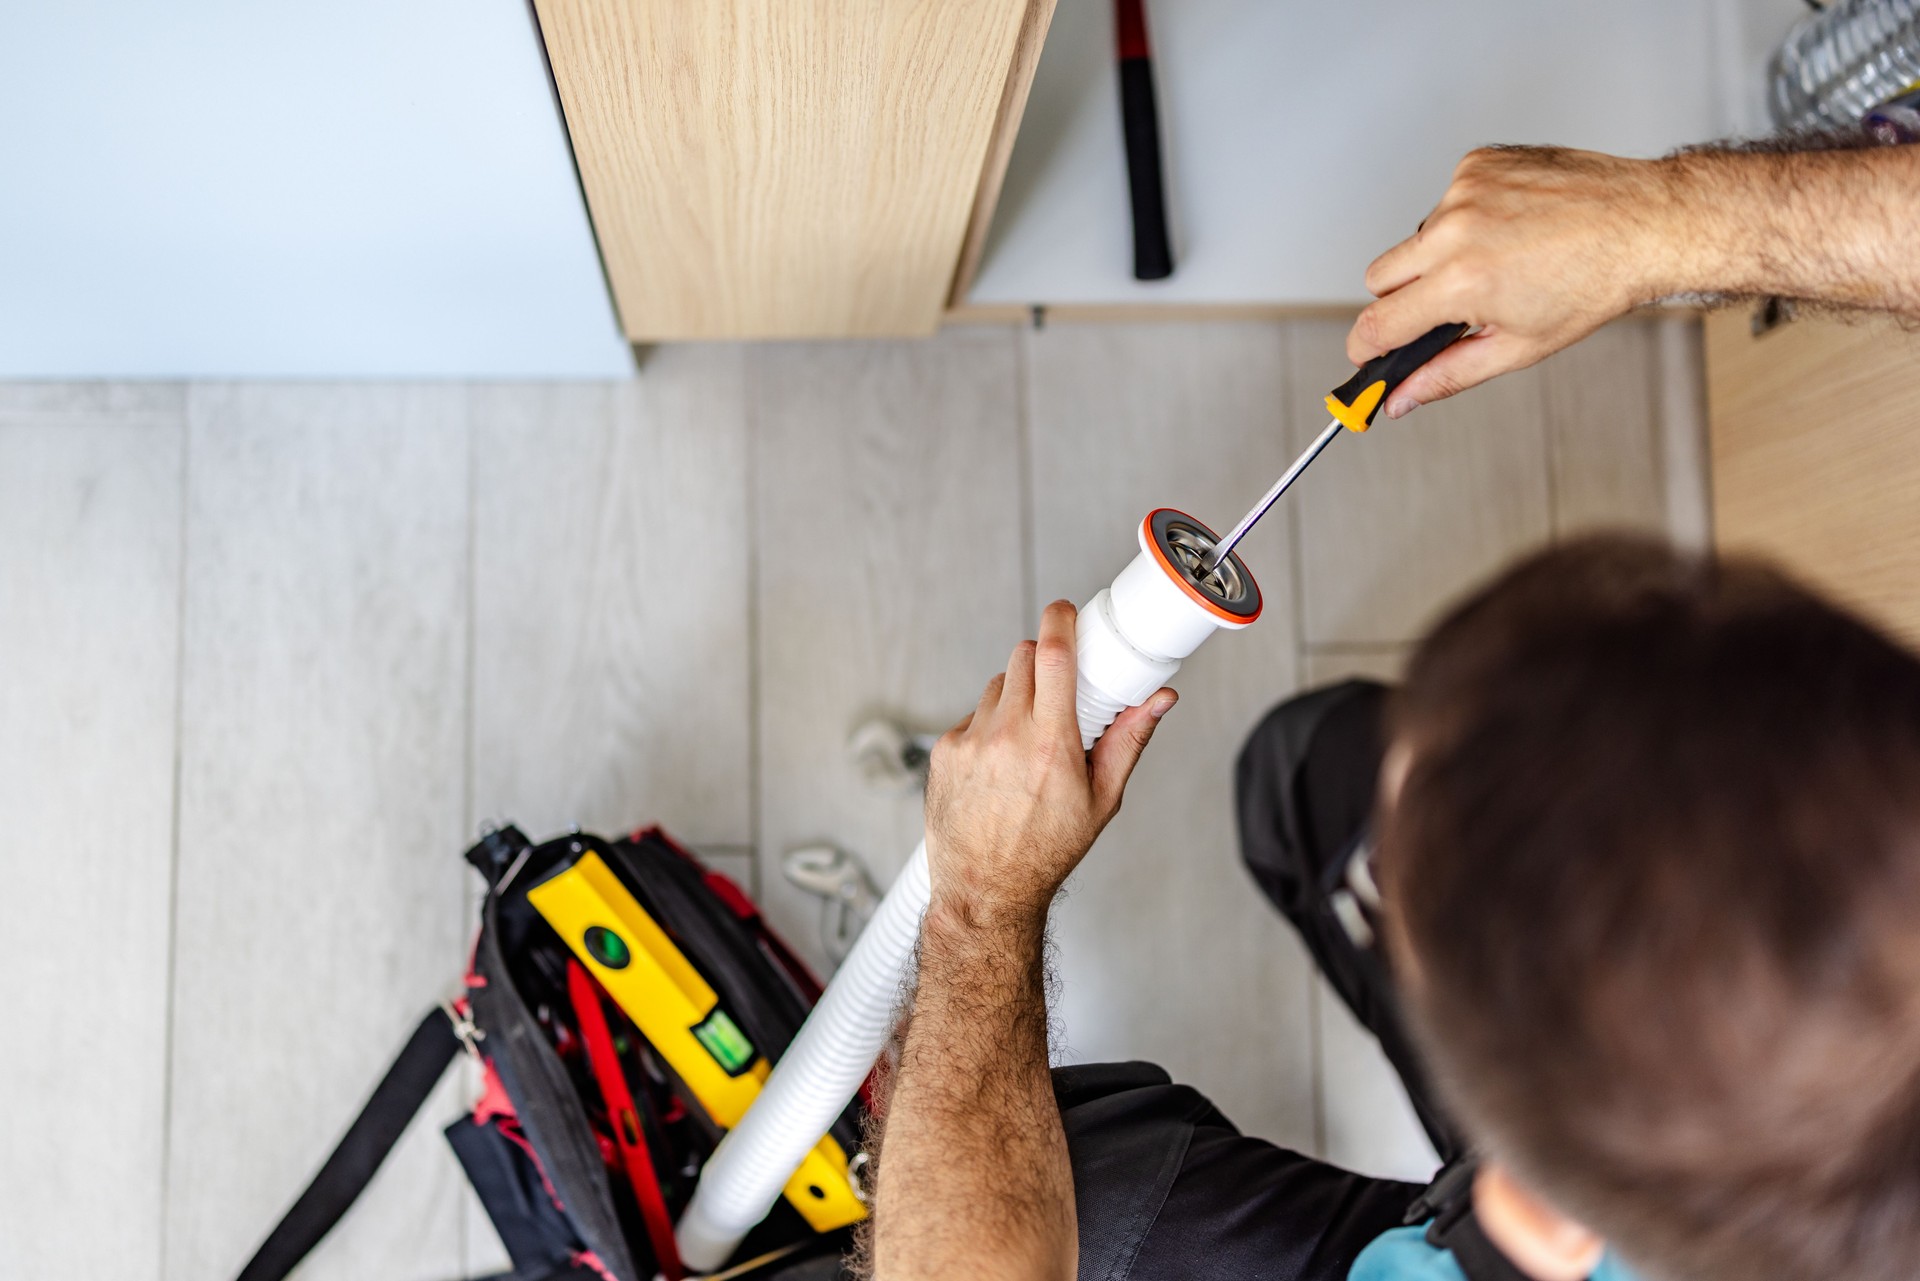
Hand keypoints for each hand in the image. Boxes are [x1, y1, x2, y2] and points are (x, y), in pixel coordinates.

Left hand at [923, 600, 1175, 928]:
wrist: (985, 889)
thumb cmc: (1046, 850)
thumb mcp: (1102, 799)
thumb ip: (1130, 739)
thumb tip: (1159, 698)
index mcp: (1051, 744)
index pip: (1053, 655)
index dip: (1060, 621)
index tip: (1066, 611)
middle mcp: (1006, 736)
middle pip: (1022, 657)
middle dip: (1043, 658)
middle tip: (1058, 684)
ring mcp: (969, 742)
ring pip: (997, 685)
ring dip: (1017, 694)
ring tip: (1030, 737)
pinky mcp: (944, 750)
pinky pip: (972, 715)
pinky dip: (990, 725)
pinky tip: (1001, 762)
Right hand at [1349, 146, 1684, 418]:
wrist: (1646, 223)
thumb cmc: (1594, 284)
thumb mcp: (1518, 347)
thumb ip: (1446, 375)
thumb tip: (1399, 399)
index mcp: (1462, 282)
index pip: (1377, 324)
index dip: (1365, 349)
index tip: (1366, 356)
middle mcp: (1455, 230)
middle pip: (1379, 277)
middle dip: (1399, 301)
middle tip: (1443, 310)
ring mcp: (1464, 190)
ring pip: (1417, 238)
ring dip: (1440, 256)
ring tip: (1499, 260)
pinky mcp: (1478, 162)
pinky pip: (1446, 201)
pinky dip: (1467, 218)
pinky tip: (1510, 226)